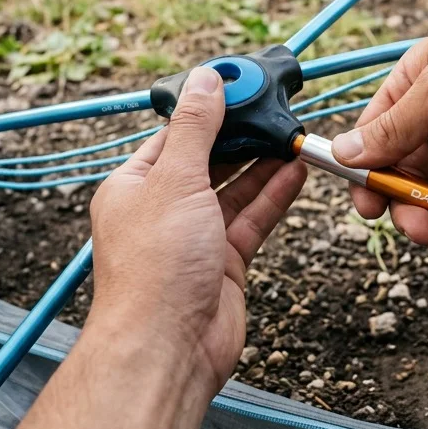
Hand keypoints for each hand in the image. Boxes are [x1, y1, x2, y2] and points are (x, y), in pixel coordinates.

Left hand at [89, 67, 306, 396]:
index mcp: (132, 187)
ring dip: (262, 164)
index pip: (172, 136)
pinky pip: (251, 220)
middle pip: (206, 161)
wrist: (167, 348)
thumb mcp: (175, 180)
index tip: (240, 86)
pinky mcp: (222, 263)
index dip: (207, 110)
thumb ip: (195, 129)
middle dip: (240, 136)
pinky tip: (295, 171)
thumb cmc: (155, 269)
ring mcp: (193, 238)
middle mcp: (161, 210)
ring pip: (233, 190)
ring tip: (292, 135)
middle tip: (275, 108)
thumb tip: (205, 80)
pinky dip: (273, 196)